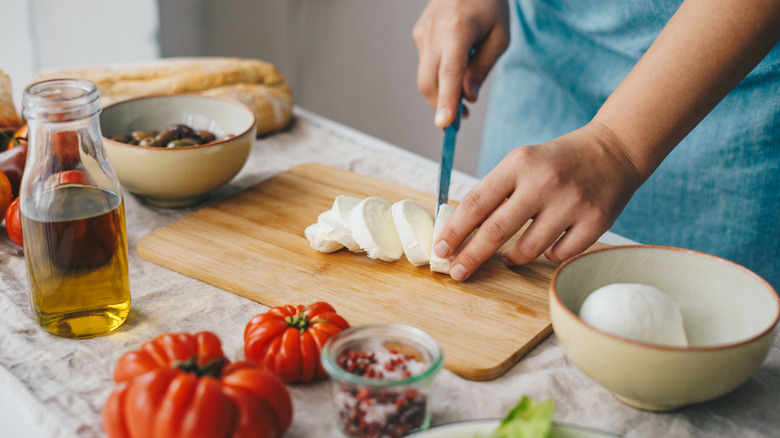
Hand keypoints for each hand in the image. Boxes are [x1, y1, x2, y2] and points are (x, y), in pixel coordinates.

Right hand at [413, 0, 509, 126]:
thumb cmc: (490, 5)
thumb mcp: (499, 37)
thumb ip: (482, 69)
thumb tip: (468, 98)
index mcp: (457, 30)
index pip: (449, 73)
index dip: (446, 101)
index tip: (444, 124)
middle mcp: (434, 32)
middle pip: (429, 83)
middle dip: (440, 106)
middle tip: (458, 122)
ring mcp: (422, 33)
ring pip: (425, 77)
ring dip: (440, 93)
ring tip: (461, 98)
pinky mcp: (418, 34)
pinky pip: (426, 65)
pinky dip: (438, 76)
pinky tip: (454, 68)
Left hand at [433, 122, 643, 280]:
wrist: (614, 150)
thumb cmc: (556, 162)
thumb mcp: (522, 163)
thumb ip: (495, 192)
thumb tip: (459, 231)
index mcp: (519, 164)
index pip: (476, 203)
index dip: (454, 231)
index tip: (440, 249)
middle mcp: (544, 182)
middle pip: (496, 231)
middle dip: (470, 257)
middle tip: (456, 272)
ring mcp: (571, 202)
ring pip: (527, 249)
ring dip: (511, 258)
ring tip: (506, 257)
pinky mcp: (595, 221)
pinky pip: (558, 254)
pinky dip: (548, 254)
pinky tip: (547, 243)